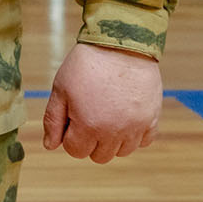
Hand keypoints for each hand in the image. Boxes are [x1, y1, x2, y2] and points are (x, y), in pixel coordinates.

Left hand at [42, 41, 162, 163]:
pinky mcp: (152, 119)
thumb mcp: (60, 89)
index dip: (69, 135)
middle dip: (89, 141)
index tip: (72, 116)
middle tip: (88, 115)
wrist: (120, 44)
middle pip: (99, 156)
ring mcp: (136, 128)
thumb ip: (53, 120)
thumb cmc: (86, 65)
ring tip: (106, 114)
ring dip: (112, 140)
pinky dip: (134, 135)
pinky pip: (144, 141)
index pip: (75, 151)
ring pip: (122, 152)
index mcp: (89, 126)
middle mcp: (114, 133)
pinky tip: (125, 116)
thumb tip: (50, 146)